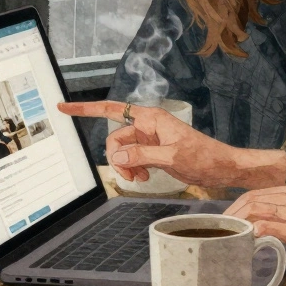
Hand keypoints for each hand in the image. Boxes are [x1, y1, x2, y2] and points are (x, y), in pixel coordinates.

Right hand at [56, 101, 285, 189]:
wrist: (221, 167)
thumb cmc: (204, 156)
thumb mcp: (172, 157)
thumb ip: (142, 156)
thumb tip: (117, 155)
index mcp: (150, 118)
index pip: (111, 109)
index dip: (86, 108)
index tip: (63, 107)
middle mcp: (147, 126)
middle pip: (114, 139)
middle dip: (117, 158)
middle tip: (131, 176)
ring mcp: (149, 139)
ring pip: (121, 152)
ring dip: (126, 167)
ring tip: (140, 179)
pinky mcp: (152, 152)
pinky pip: (131, 159)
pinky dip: (132, 170)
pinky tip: (143, 178)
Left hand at [225, 184, 285, 285]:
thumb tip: (275, 226)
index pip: (264, 192)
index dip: (242, 204)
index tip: (231, 218)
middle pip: (256, 198)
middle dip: (234, 212)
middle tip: (222, 227)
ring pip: (258, 210)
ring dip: (239, 222)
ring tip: (228, 235)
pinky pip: (267, 226)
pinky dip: (252, 232)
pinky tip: (245, 241)